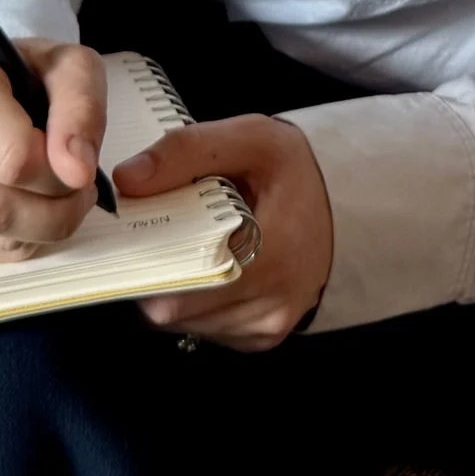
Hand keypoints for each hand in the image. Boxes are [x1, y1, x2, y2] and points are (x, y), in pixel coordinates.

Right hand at [0, 39, 107, 261]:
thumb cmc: (30, 75)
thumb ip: (81, 109)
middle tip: (77, 191)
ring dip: (39, 228)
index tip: (79, 164)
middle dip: (53, 210)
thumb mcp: (72, 67)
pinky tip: (25, 208)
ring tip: (57, 197)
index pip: (10, 155)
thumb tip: (76, 172)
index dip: (57, 171)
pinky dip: (14, 241)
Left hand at [115, 116, 333, 351]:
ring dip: (174, 289)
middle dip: (155, 273)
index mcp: (273, 255)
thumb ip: (188, 150)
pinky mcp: (264, 338)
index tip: (138, 232)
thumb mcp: (252, 138)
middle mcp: (272, 304)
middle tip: (161, 234)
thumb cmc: (297, 170)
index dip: (148, 261)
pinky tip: (212, 267)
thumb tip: (127, 180)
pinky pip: (206, 329)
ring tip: (191, 247)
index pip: (180, 288)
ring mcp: (268, 326)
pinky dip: (197, 302)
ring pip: (184, 325)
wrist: (346, 202)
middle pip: (174, 311)